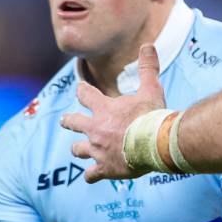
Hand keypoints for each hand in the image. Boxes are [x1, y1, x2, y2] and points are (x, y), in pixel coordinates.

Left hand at [63, 43, 162, 182]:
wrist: (156, 143)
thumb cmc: (152, 116)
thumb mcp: (151, 88)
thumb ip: (147, 67)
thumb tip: (148, 44)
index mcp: (103, 108)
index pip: (85, 94)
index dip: (82, 91)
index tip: (80, 90)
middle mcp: (95, 129)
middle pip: (73, 123)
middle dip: (69, 121)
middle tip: (65, 121)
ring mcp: (97, 150)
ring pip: (78, 150)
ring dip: (78, 149)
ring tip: (78, 149)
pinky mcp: (104, 168)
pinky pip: (91, 174)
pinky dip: (91, 175)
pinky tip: (91, 176)